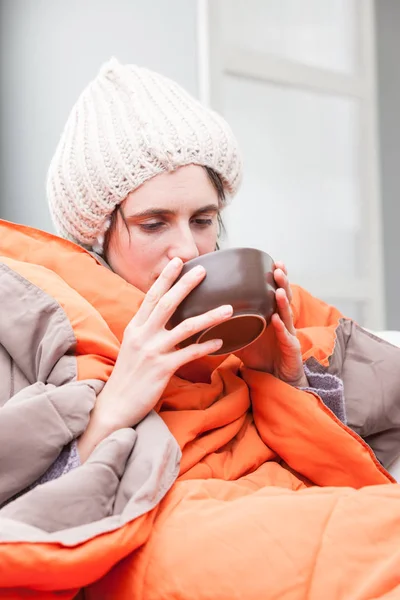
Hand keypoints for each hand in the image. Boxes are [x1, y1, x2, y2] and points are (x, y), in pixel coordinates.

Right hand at [77, 257, 232, 460]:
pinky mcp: (162, 368)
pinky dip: (206, 347)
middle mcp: (142, 335)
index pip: (151, 296)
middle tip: (203, 270)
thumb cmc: (128, 376)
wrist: (115, 405)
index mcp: (135, 327)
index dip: (165, 278)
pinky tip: (221, 342)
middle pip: (167, 304)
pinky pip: (189, 354)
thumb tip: (164, 317)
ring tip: (228, 308)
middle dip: (185, 285)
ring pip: (185, 327)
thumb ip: (147, 330)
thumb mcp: (133, 347)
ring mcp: (152, 351)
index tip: (178, 261)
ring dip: (209, 316)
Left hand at [235, 262, 306, 387]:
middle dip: (282, 282)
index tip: (272, 262)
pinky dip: (281, 328)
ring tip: (278, 289)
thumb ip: (228, 326)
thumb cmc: (259, 356)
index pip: (275, 293)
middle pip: (284, 298)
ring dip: (283, 301)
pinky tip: (275, 320)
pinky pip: (286, 337)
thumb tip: (203, 317)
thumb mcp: (241, 338)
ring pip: (288, 315)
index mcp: (271, 316)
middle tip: (278, 267)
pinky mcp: (291, 350)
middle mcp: (282, 322)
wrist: (274, 380)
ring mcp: (288, 335)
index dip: (276, 278)